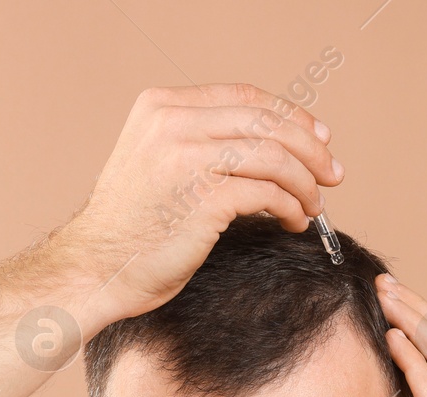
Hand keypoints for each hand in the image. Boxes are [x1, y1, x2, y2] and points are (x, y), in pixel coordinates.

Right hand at [51, 83, 343, 330]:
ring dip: (305, 182)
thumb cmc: (131, 229)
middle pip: (267, 121)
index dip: (290, 116)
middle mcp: (172, 123)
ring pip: (274, 155)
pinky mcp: (203, 198)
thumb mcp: (158, 164)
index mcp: (161, 107)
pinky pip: (268, 192)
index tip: (319, 139)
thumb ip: (200, 144)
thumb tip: (272, 146)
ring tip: (313, 206)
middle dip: (310, 148)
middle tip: (332, 174)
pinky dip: (291, 206)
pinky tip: (293, 221)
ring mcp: (187, 158)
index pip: (245, 97)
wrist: (94, 268)